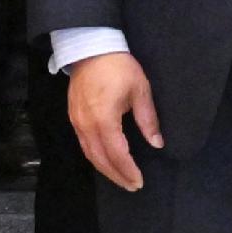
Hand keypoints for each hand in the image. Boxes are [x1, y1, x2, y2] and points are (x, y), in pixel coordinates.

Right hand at [68, 50, 162, 191]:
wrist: (91, 47)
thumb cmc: (118, 66)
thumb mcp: (140, 90)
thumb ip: (148, 119)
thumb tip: (157, 143)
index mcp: (104, 119)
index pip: (116, 154)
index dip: (128, 170)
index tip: (139, 181)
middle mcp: (87, 124)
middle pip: (100, 159)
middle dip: (117, 175)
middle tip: (132, 186)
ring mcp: (77, 121)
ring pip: (89, 154)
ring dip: (105, 169)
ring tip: (121, 178)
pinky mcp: (73, 117)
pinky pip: (84, 144)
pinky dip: (95, 157)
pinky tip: (106, 160)